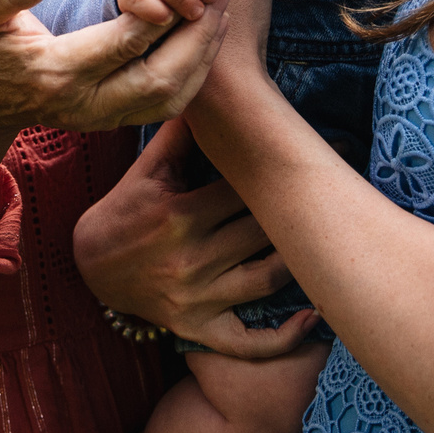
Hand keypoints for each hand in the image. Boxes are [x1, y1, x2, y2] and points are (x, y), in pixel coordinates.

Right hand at [0, 0, 234, 142]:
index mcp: (58, 71)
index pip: (123, 43)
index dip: (160, 11)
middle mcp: (86, 104)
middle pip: (159, 78)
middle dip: (196, 37)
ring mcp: (103, 119)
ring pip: (171, 98)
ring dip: (202, 56)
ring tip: (220, 10)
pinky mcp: (115, 122)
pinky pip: (168, 105)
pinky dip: (194, 73)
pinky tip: (204, 38)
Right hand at [74, 117, 321, 358]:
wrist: (88, 269)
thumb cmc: (124, 210)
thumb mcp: (146, 171)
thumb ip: (180, 135)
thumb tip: (208, 88)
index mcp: (180, 214)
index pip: (246, 188)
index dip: (286, 168)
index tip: (326, 153)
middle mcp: (192, 258)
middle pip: (264, 231)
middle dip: (303, 212)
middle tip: (344, 193)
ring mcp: (197, 298)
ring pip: (267, 280)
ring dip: (300, 262)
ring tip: (331, 242)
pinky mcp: (198, 329)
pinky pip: (247, 344)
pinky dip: (285, 338)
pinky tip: (315, 319)